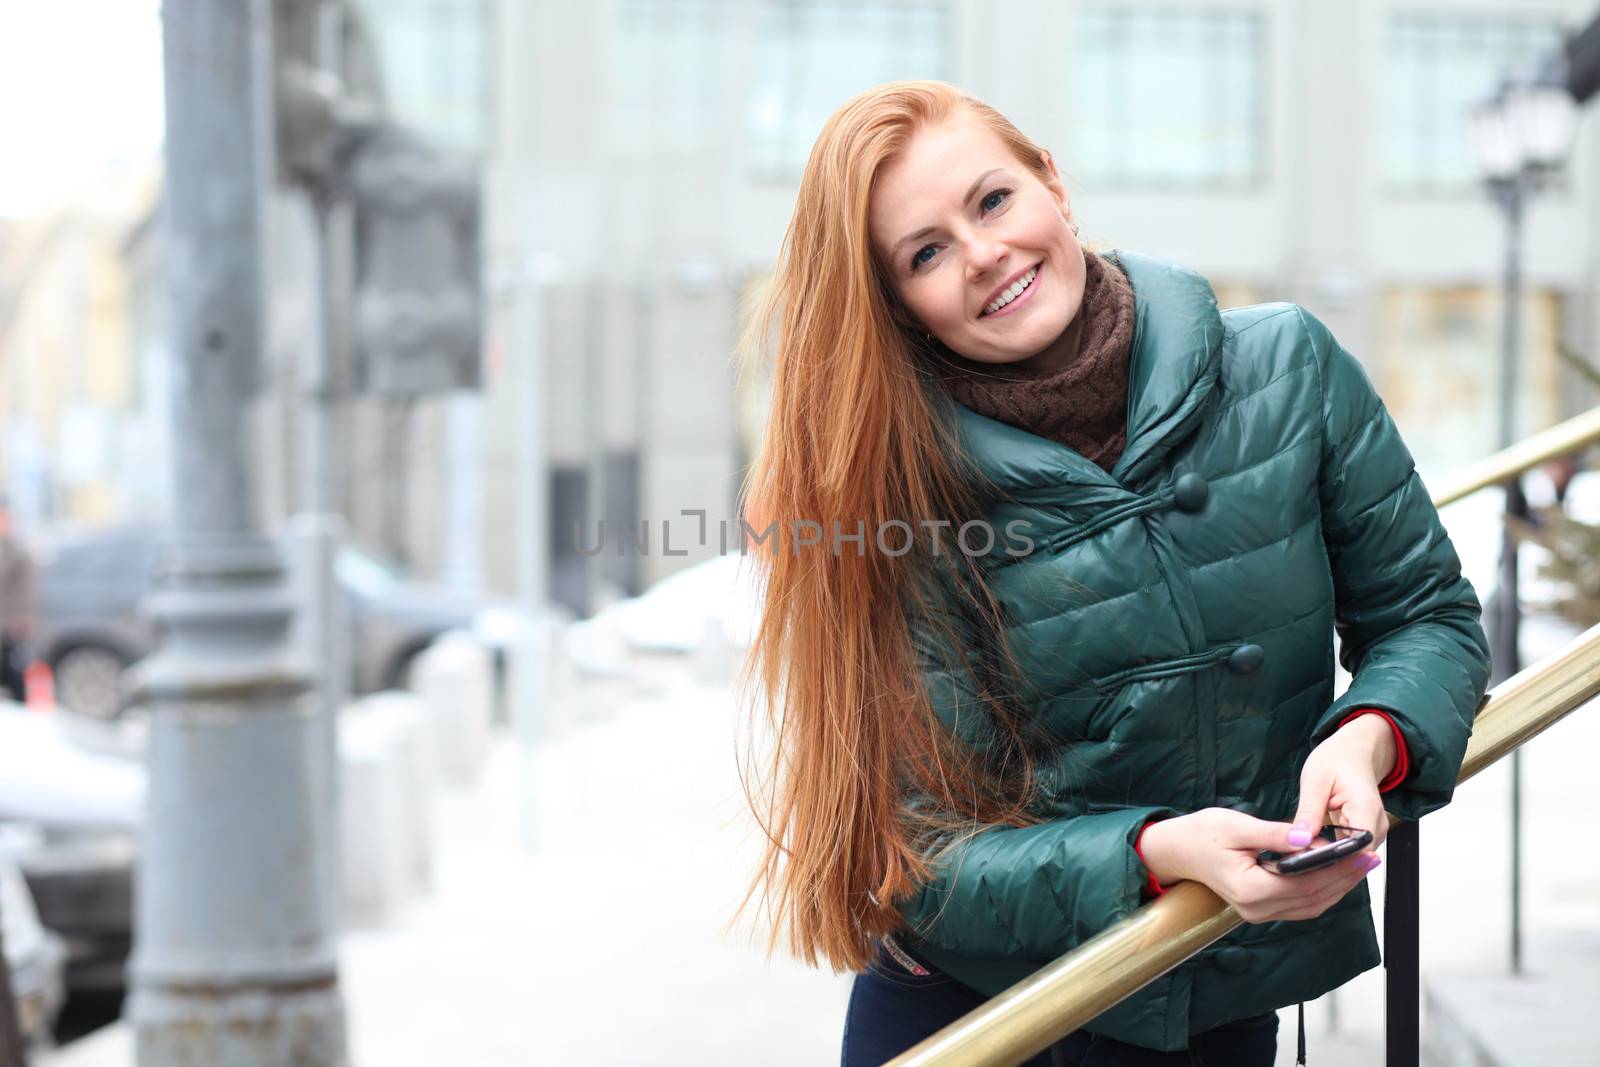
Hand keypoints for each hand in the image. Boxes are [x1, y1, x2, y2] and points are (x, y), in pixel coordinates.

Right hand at [1138, 808, 1381, 922]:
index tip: (1359, 852)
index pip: (1306, 882)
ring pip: (1310, 906)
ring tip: (1360, 867)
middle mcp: (1257, 909)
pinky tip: (1334, 877)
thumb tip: (1311, 838)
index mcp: (1251, 889)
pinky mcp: (1260, 909)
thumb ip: (1277, 835)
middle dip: (1345, 878)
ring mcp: (1258, 913)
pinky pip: (1299, 906)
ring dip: (1337, 888)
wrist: (1176, 851)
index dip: (1337, 868)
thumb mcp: (1237, 826)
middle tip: (1370, 859)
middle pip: (1314, 898)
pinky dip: (1321, 892)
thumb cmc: (1201, 834)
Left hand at [1291, 714, 1394, 852]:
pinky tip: (1310, 850)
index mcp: (1366, 809)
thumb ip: (1309, 811)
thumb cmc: (1338, 759)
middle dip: (1325, 863)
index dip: (1331, 860)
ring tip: (1299, 855)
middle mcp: (1376, 826)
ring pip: (1351, 859)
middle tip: (1294, 860)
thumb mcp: (1315, 780)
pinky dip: (1330, 853)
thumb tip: (1299, 839)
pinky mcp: (1364, 835)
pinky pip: (1348, 852)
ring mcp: (1373, 832)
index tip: (1305, 861)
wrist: (1354, 751)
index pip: (1356, 850)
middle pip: (1354, 858)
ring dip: (1327, 859)